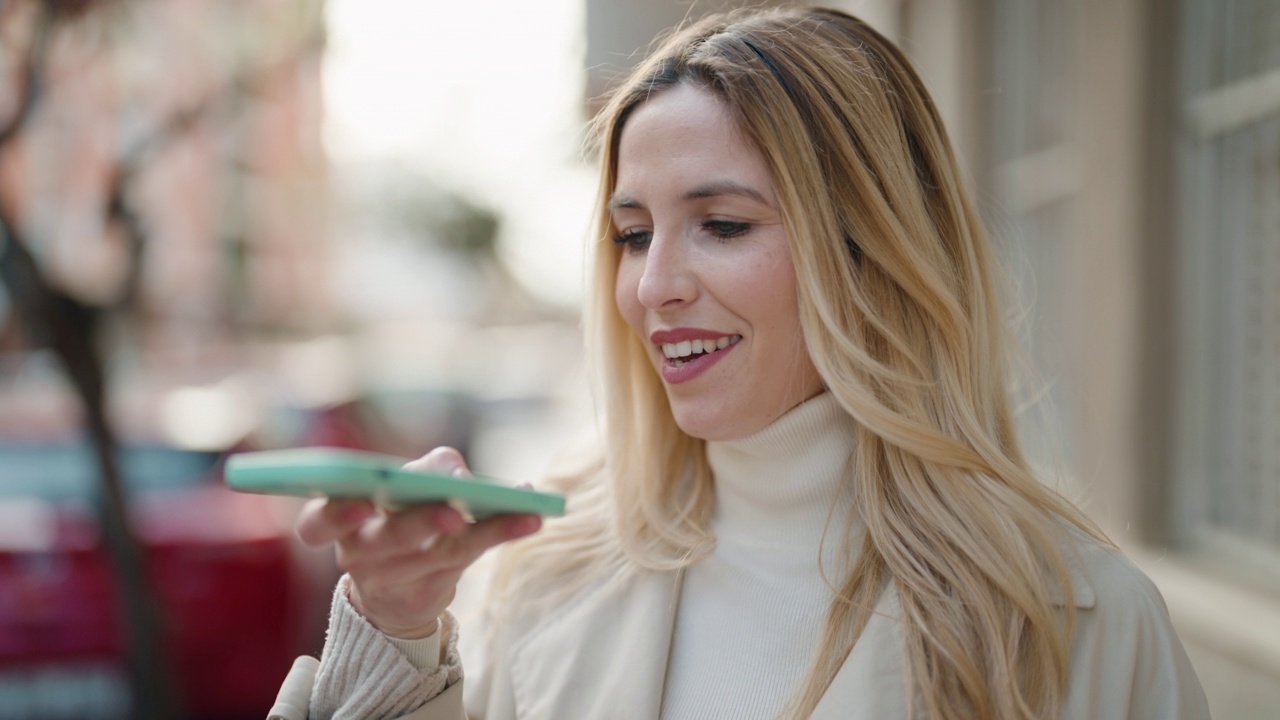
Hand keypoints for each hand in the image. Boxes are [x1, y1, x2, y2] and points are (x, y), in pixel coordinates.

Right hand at [295, 446, 542, 638]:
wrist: (395, 592)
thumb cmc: (395, 518)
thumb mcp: (401, 489)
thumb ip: (427, 469)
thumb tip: (458, 474)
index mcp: (339, 522)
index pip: (318, 523)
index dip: (337, 514)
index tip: (364, 502)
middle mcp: (359, 554)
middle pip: (387, 540)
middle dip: (421, 522)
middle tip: (453, 510)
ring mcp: (395, 579)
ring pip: (440, 553)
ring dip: (486, 527)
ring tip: (520, 509)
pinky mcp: (429, 593)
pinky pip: (470, 559)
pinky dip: (503, 532)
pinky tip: (531, 517)